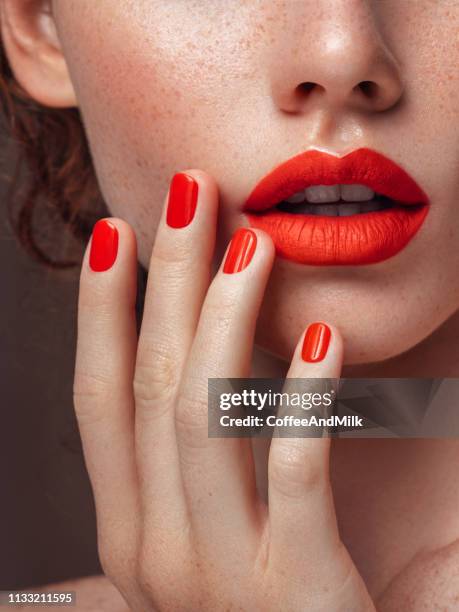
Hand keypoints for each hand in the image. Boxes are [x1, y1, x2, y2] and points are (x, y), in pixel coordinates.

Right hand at [73, 170, 374, 610]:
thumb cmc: (257, 607)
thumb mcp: (198, 535)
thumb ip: (184, 466)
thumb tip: (192, 365)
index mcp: (129, 531)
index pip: (99, 401)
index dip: (99, 313)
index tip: (115, 236)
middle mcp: (156, 550)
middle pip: (152, 386)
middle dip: (166, 282)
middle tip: (186, 195)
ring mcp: (218, 573)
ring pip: (204, 416)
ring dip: (226, 317)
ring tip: (250, 243)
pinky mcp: (294, 588)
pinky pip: (291, 473)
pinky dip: (299, 398)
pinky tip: (321, 335)